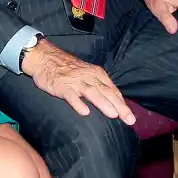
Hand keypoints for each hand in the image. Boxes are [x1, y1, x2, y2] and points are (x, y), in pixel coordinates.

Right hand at [21, 40, 135, 125]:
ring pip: (92, 93)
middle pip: (106, 92)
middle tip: (129, 120)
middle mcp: (88, 77)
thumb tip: (114, 102)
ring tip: (113, 115)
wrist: (45, 57)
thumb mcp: (87, 73)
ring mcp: (75, 82)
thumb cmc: (68, 68)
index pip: (112, 90)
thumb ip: (99, 86)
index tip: (131, 118)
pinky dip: (78, 103)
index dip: (122, 104)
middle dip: (119, 106)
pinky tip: (84, 112)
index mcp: (96, 73)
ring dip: (103, 103)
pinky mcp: (62, 86)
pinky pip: (71, 96)